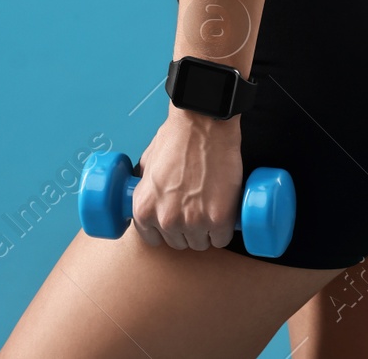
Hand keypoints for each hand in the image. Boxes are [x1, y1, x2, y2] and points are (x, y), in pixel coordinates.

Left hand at [131, 106, 243, 249]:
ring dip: (206, 232)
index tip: (174, 223)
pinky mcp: (219, 219)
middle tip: (195, 210)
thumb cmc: (177, 137)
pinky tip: (223, 214)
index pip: (153, 240)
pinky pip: (221, 239)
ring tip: (210, 209)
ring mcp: (193, 221)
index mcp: (143, 209)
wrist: (203, 123)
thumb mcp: (147, 163)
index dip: (164, 231)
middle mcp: (166, 220)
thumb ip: (145, 187)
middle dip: (186, 230)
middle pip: (178, 243)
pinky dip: (224, 230)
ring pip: (201, 243)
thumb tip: (149, 196)